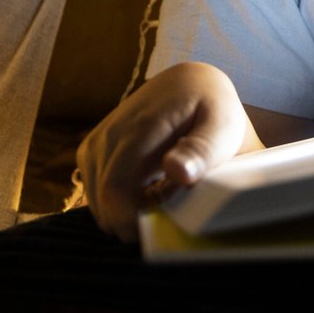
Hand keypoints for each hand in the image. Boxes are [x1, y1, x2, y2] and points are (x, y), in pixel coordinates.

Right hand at [74, 62, 260, 241]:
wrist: (190, 85)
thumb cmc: (212, 110)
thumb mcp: (222, 127)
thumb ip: (202, 150)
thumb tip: (175, 170)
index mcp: (141, 127)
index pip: (115, 189)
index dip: (132, 222)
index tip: (163, 227)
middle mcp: (109, 135)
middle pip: (104, 204)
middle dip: (136, 219)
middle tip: (172, 205)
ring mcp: (95, 143)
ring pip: (98, 204)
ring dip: (128, 211)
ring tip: (164, 192)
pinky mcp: (91, 151)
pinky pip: (96, 194)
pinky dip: (119, 202)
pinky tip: (147, 188)